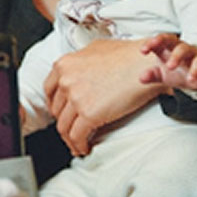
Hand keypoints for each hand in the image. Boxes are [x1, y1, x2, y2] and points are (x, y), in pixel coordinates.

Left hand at [43, 38, 169, 155]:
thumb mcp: (97, 48)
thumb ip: (82, 60)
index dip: (55, 105)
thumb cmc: (129, 55)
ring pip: (64, 126)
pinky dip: (79, 145)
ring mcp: (76, 98)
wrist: (147, 64)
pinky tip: (84, 148)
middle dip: (64, 121)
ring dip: (70, 139)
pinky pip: (77, 136)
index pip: (49, 90)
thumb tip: (80, 69)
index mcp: (65, 65)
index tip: (60, 112)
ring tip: (78, 144)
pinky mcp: (89, 113)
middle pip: (57, 110)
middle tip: (72, 128)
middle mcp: (66, 80)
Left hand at [139, 33, 196, 90]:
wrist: (196, 78)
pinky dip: (195, 70)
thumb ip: (152, 75)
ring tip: (170, 67)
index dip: (150, 43)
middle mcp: (178, 47)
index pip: (157, 41)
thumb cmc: (176, 72)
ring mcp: (191, 52)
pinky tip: (190, 79)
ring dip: (176, 56)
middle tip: (153, 54)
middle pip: (170, 39)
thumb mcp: (162, 75)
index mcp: (166, 48)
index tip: (143, 51)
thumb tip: (141, 78)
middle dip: (162, 42)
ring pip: (184, 49)